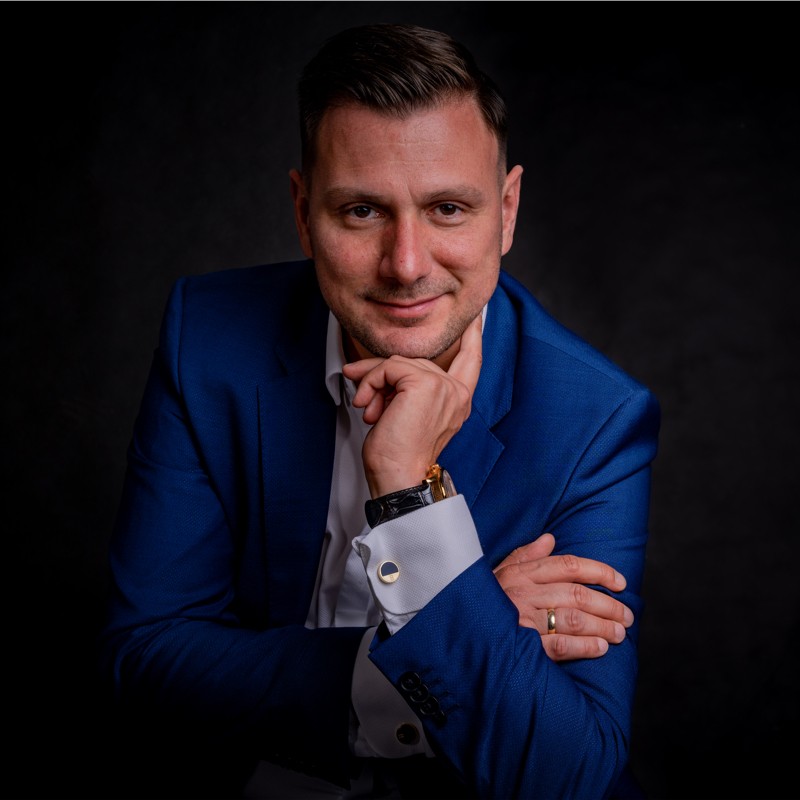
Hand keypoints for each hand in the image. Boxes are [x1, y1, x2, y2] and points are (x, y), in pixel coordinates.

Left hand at [342, 315, 482, 495]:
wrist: (398, 477)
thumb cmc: (399, 454)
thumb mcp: (405, 412)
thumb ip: (403, 386)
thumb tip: (364, 368)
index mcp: (458, 400)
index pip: (471, 359)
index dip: (472, 335)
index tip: (475, 315)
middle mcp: (456, 391)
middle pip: (415, 360)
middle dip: (381, 372)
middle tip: (362, 393)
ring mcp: (442, 386)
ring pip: (398, 362)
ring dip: (373, 383)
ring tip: (368, 409)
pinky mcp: (423, 383)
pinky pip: (388, 367)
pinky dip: (371, 383)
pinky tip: (367, 407)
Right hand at [493, 533, 632, 660]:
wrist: (452, 623)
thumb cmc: (481, 596)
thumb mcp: (499, 570)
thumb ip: (526, 555)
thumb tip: (550, 538)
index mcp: (522, 572)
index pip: (568, 565)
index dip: (599, 571)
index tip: (620, 582)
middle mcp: (525, 592)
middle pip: (578, 594)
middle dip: (608, 605)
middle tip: (627, 616)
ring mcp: (523, 618)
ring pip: (573, 618)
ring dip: (602, 626)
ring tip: (620, 634)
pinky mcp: (521, 645)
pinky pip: (559, 645)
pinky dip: (584, 646)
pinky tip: (600, 648)